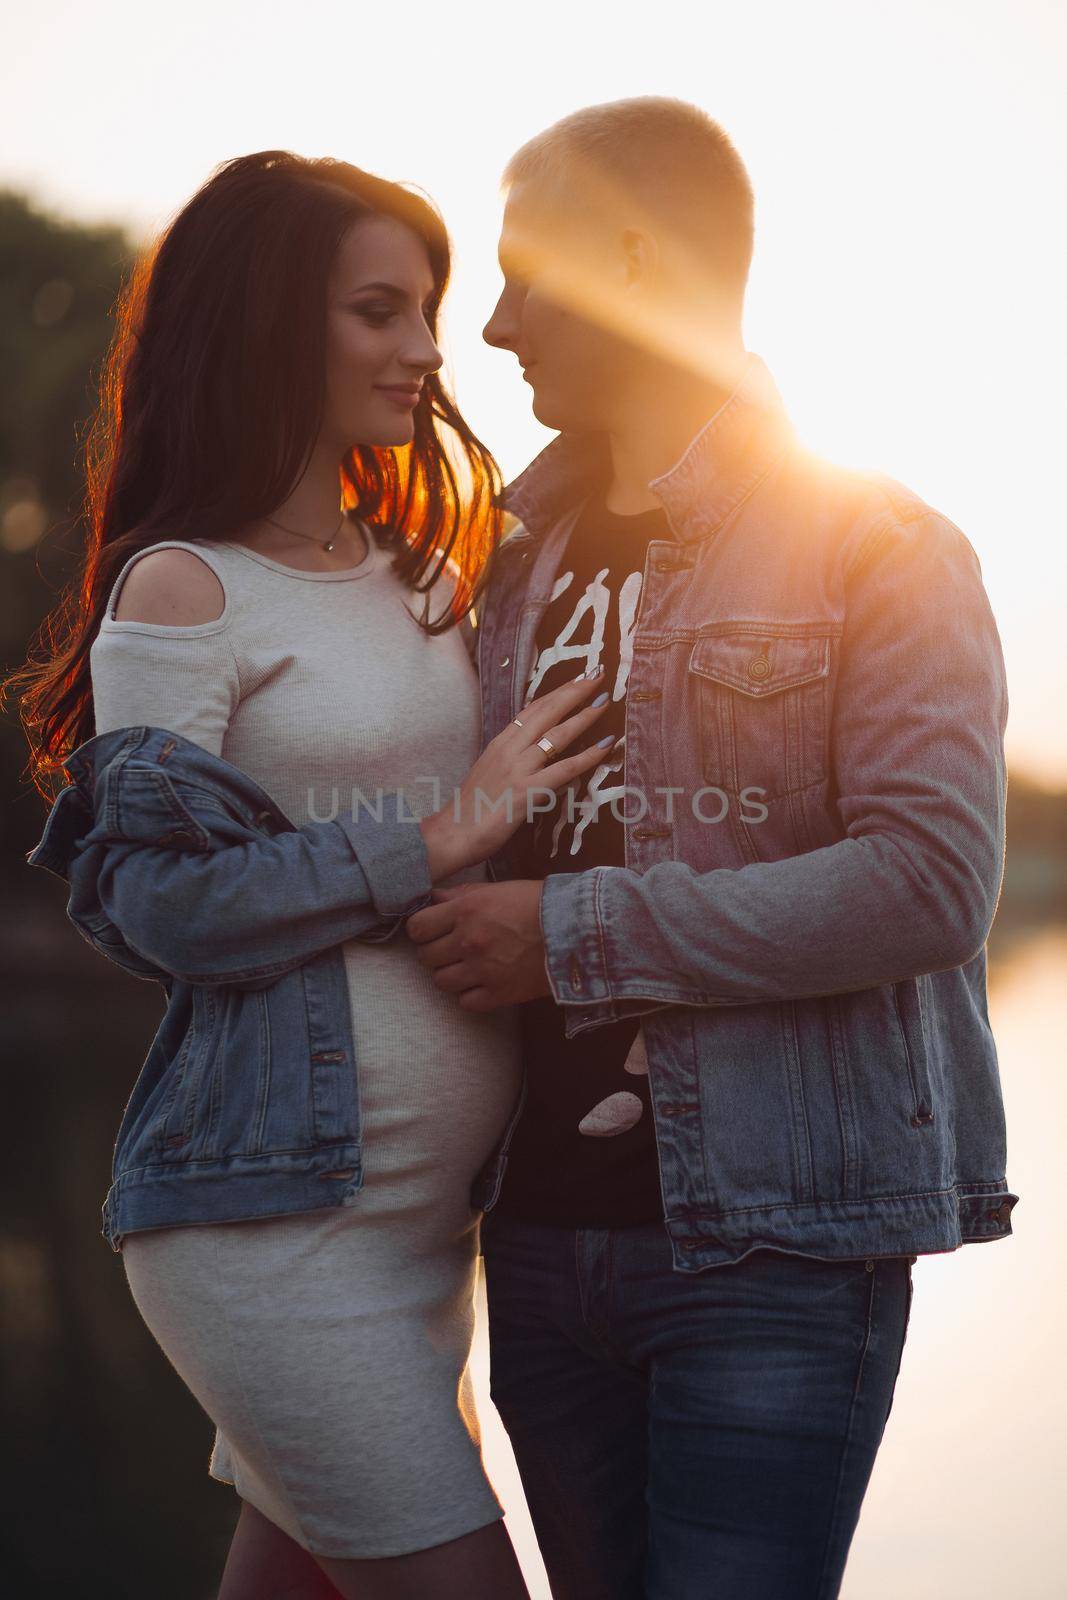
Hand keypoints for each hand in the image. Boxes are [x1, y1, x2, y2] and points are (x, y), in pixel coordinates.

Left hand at [406, 880, 550, 1008]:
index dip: (421, 931)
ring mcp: (482, 970)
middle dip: (434, 953)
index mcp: (466, 910)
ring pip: (441, 982)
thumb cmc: (539, 903)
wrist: (577, 930)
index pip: (418, 927)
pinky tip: (482, 983)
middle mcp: (468, 940)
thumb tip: (435, 897)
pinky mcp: (498, 993)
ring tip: (465, 968)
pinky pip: (466, 1002)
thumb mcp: (498, 889)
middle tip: (449, 950)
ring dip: (450, 975)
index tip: (430, 932)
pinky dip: (470, 995)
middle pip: (426, 957)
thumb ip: (462, 894)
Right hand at [418, 668, 615, 880]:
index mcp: (500, 743)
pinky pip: (564, 769)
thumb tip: (538, 757)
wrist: (452, 834)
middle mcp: (509, 749)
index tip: (576, 680)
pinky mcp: (528, 791)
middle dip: (574, 691)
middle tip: (598, 674)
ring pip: (558, 735)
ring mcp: (519, 768)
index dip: (556, 693)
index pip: (532, 710)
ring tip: (604, 702)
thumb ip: (513, 761)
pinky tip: (605, 745)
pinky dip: (588, 757)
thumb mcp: (490, 774)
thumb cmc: (470, 810)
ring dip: (585, 716)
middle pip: (547, 712)